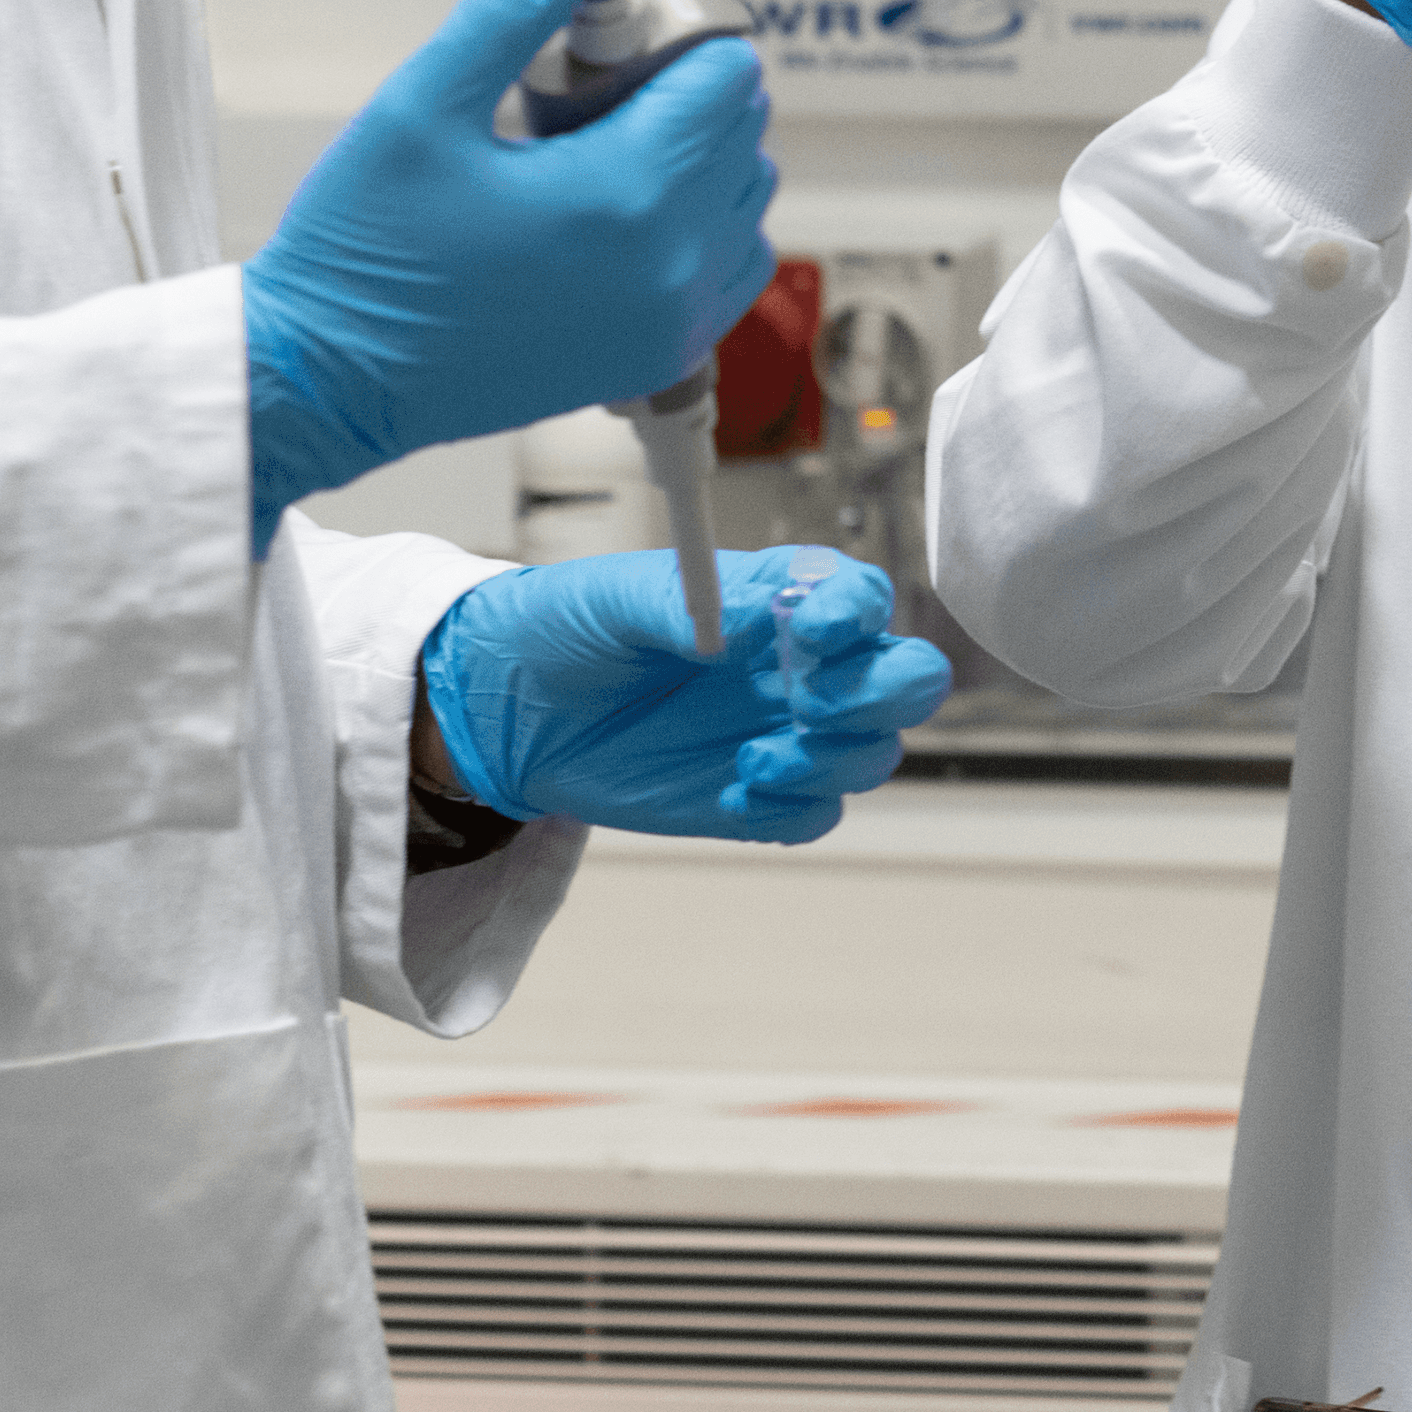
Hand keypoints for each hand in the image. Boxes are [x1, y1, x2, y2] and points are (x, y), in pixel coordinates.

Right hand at [239, 0, 776, 548]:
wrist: (330, 379)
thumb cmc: (364, 252)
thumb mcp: (422, 103)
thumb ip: (511, 11)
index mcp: (624, 194)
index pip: (726, 81)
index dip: (677, 39)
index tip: (612, 40)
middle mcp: (668, 265)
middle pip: (741, 136)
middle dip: (684, 93)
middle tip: (591, 90)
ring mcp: (668, 321)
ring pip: (745, 202)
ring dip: (700, 160)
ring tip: (604, 150)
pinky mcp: (652, 358)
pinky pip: (727, 271)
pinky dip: (702, 230)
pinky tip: (624, 213)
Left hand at [420, 547, 953, 842]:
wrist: (507, 711)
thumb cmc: (564, 628)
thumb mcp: (613, 596)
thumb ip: (682, 601)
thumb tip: (737, 620)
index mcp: (774, 596)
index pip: (861, 597)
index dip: (858, 613)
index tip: (812, 630)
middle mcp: (795, 664)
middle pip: (904, 679)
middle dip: (882, 694)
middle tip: (812, 704)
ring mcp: (780, 730)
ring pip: (871, 753)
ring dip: (833, 761)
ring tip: (752, 761)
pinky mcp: (752, 795)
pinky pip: (814, 815)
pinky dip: (793, 810)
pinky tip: (734, 793)